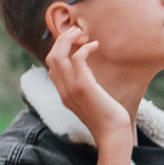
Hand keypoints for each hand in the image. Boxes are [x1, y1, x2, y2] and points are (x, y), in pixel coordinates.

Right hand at [47, 17, 135, 164]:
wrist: (112, 134)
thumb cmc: (107, 118)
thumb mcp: (91, 100)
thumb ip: (85, 86)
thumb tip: (88, 72)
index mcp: (63, 93)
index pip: (51, 66)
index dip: (59, 49)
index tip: (72, 39)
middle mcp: (63, 90)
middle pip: (51, 57)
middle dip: (61, 40)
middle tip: (76, 30)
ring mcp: (71, 88)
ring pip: (58, 55)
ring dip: (68, 39)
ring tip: (81, 32)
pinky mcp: (84, 86)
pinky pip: (77, 59)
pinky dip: (84, 48)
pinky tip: (95, 46)